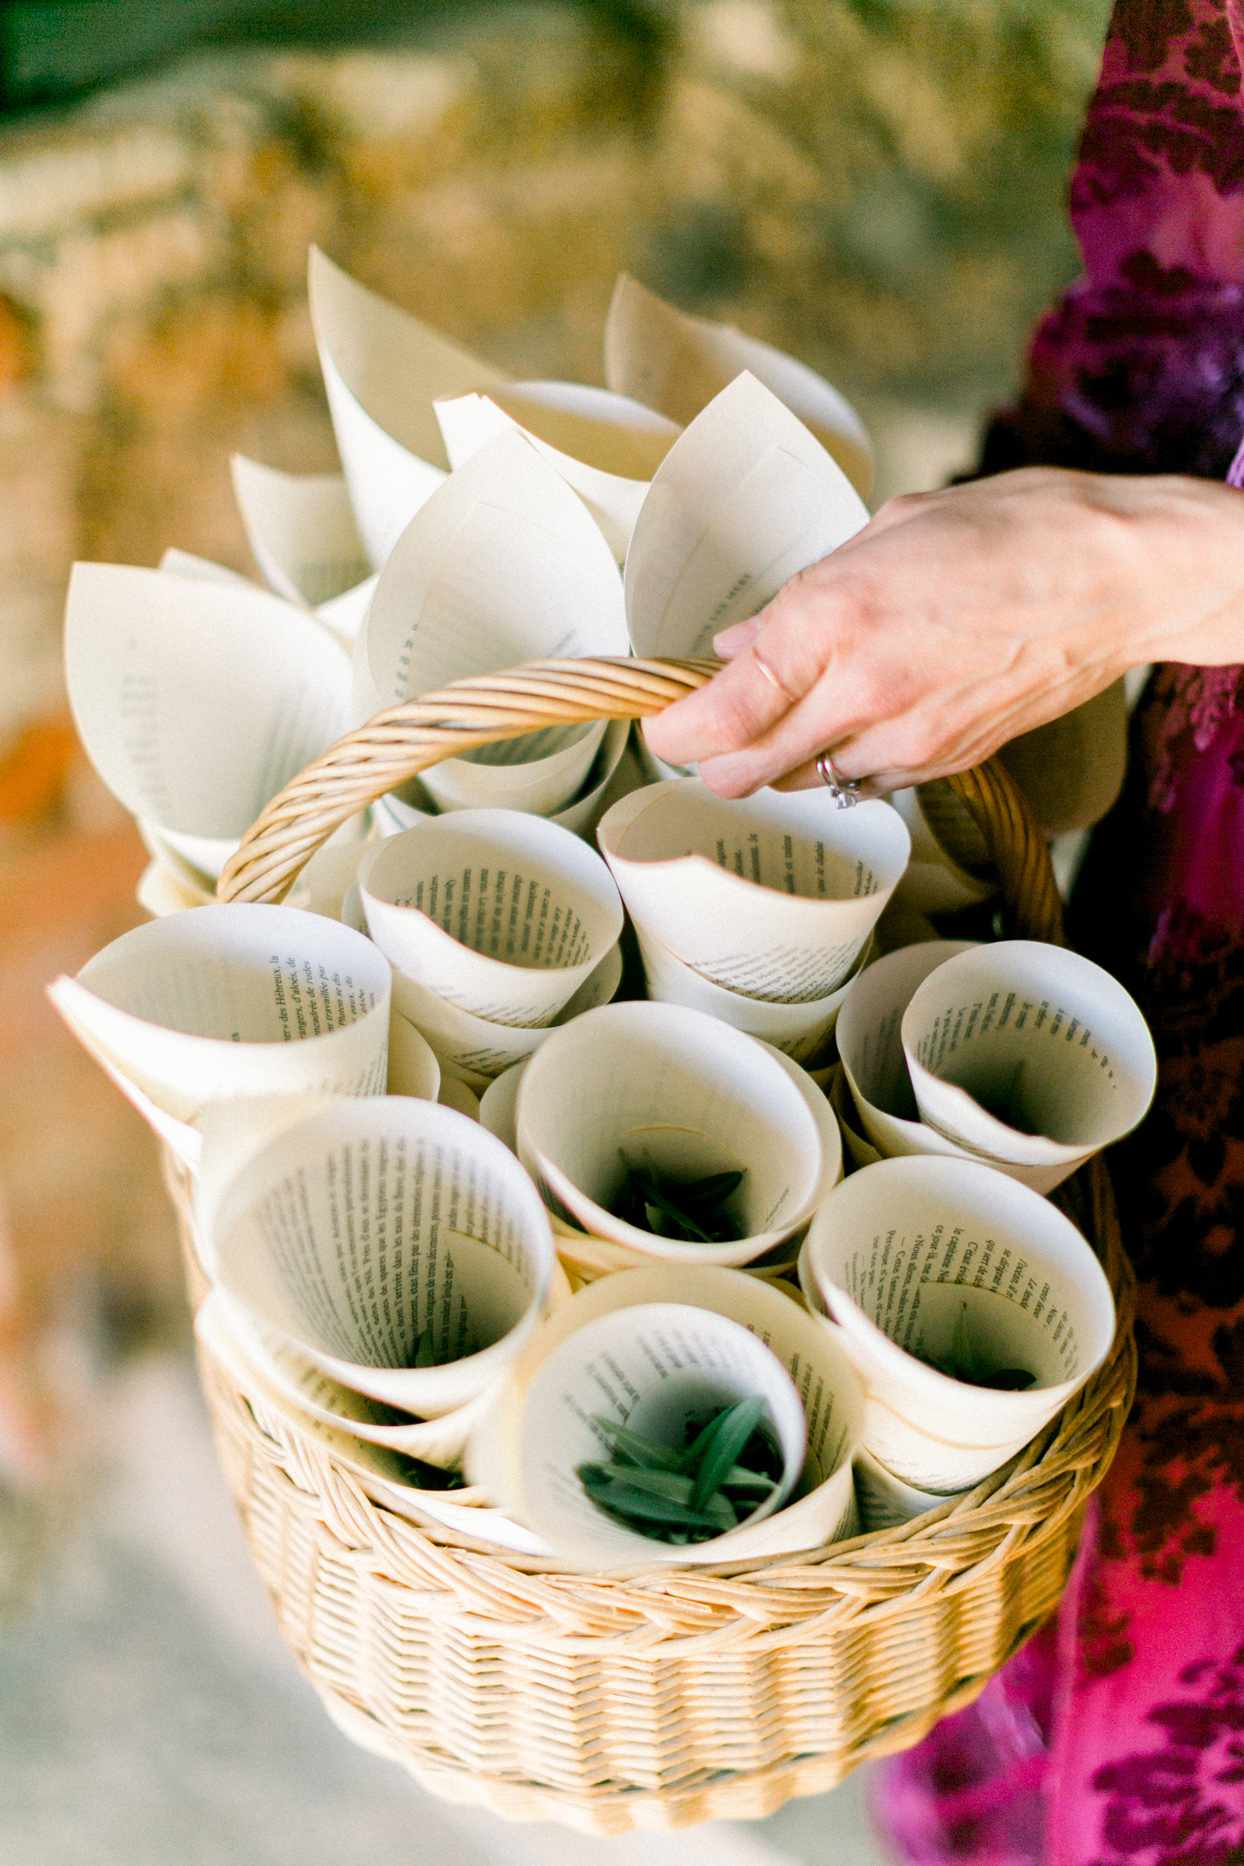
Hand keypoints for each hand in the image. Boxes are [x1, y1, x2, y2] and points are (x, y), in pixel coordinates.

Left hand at [643, 467, 1243, 795]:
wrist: (1115, 576)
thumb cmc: (1008, 530)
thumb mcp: (884, 535)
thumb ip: (800, 601)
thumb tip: (739, 646)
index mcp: (832, 618)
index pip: (719, 712)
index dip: (674, 728)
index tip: (661, 722)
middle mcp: (860, 690)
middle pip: (746, 768)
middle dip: (713, 758)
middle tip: (707, 731)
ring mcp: (906, 738)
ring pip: (803, 781)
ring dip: (780, 759)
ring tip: (792, 713)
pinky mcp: (944, 762)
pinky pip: (865, 783)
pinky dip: (843, 763)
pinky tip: (857, 721)